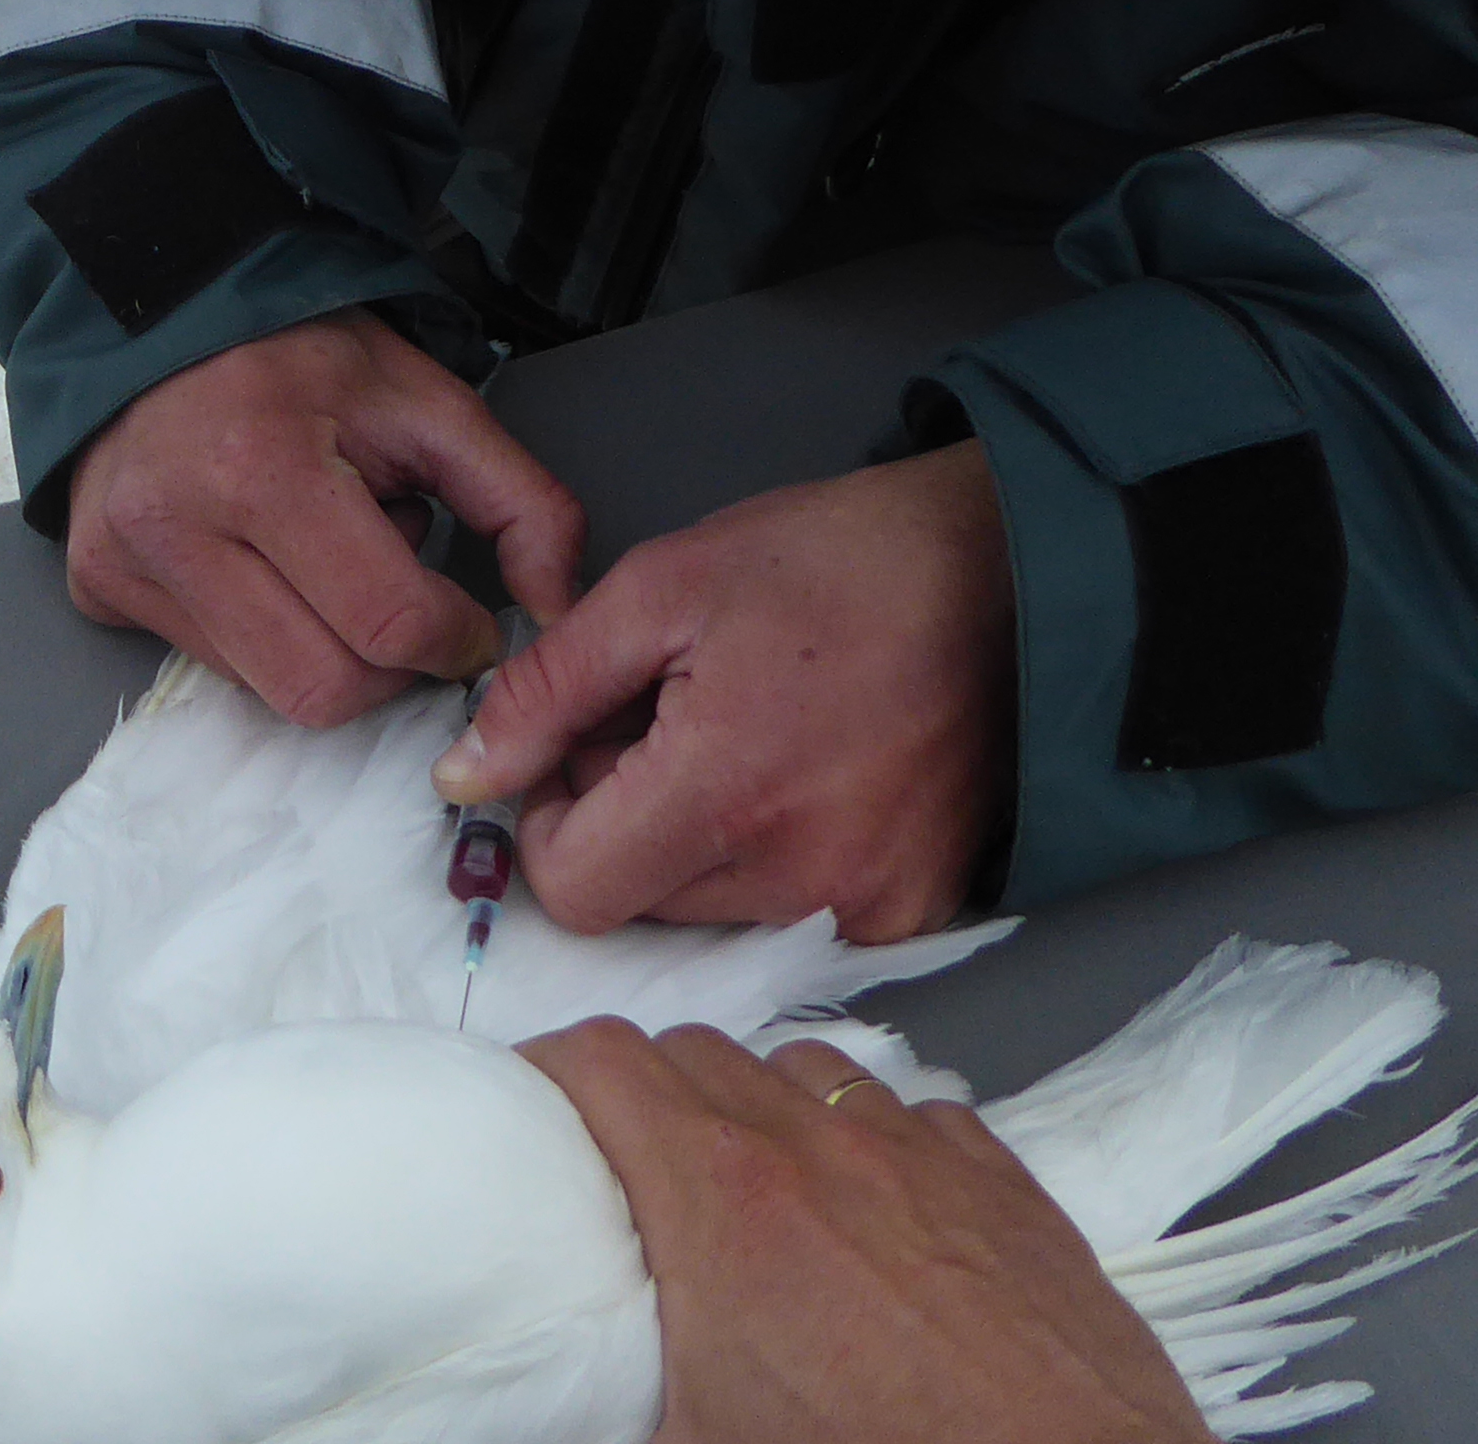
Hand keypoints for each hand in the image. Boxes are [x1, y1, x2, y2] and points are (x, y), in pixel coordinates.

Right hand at [62, 312, 583, 725]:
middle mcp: (175, 523)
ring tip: (326, 566)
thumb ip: (522, 502)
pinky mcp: (96, 586)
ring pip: (269, 693)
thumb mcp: (432, 405)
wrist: (172, 317)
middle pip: (326, 687)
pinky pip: (213, 667)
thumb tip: (559, 609)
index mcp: (263, 465)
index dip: (453, 641)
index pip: (386, 625)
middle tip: (403, 604)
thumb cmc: (305, 360)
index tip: (467, 621)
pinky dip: (264, 640)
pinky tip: (267, 567)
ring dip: (326, 649)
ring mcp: (125, 561)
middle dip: (391, 666)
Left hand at [431, 443, 1009, 941]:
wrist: (1012, 571)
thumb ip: (547, 690)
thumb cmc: (838, 562)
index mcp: (726, 791)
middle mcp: (801, 874)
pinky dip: (773, 858)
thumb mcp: (662, 587)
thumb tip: (464, 774)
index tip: (582, 750)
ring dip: (696, 841)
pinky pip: (793, 915)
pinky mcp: (912, 911)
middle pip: (637, 902)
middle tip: (671, 721)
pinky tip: (806, 772)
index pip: (571, 889)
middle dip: (624, 820)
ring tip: (749, 736)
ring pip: (710, 914)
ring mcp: (866, 904)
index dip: (551, 819)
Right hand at [521, 1020, 1213, 1443]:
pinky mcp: (1003, 1183)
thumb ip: (604, 1404)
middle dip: (645, 1091)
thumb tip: (547, 1412)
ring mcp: (920, 1153)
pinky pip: (916, 1111)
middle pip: (695, 1050)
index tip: (535, 1106)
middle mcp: (816, 1146)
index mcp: (720, 1200)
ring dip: (759, 1103)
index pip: (604, 1059)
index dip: (553, 1071)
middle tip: (626, 1165)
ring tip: (751, 1182)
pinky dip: (874, 1137)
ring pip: (805, 1067)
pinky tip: (875, 1205)